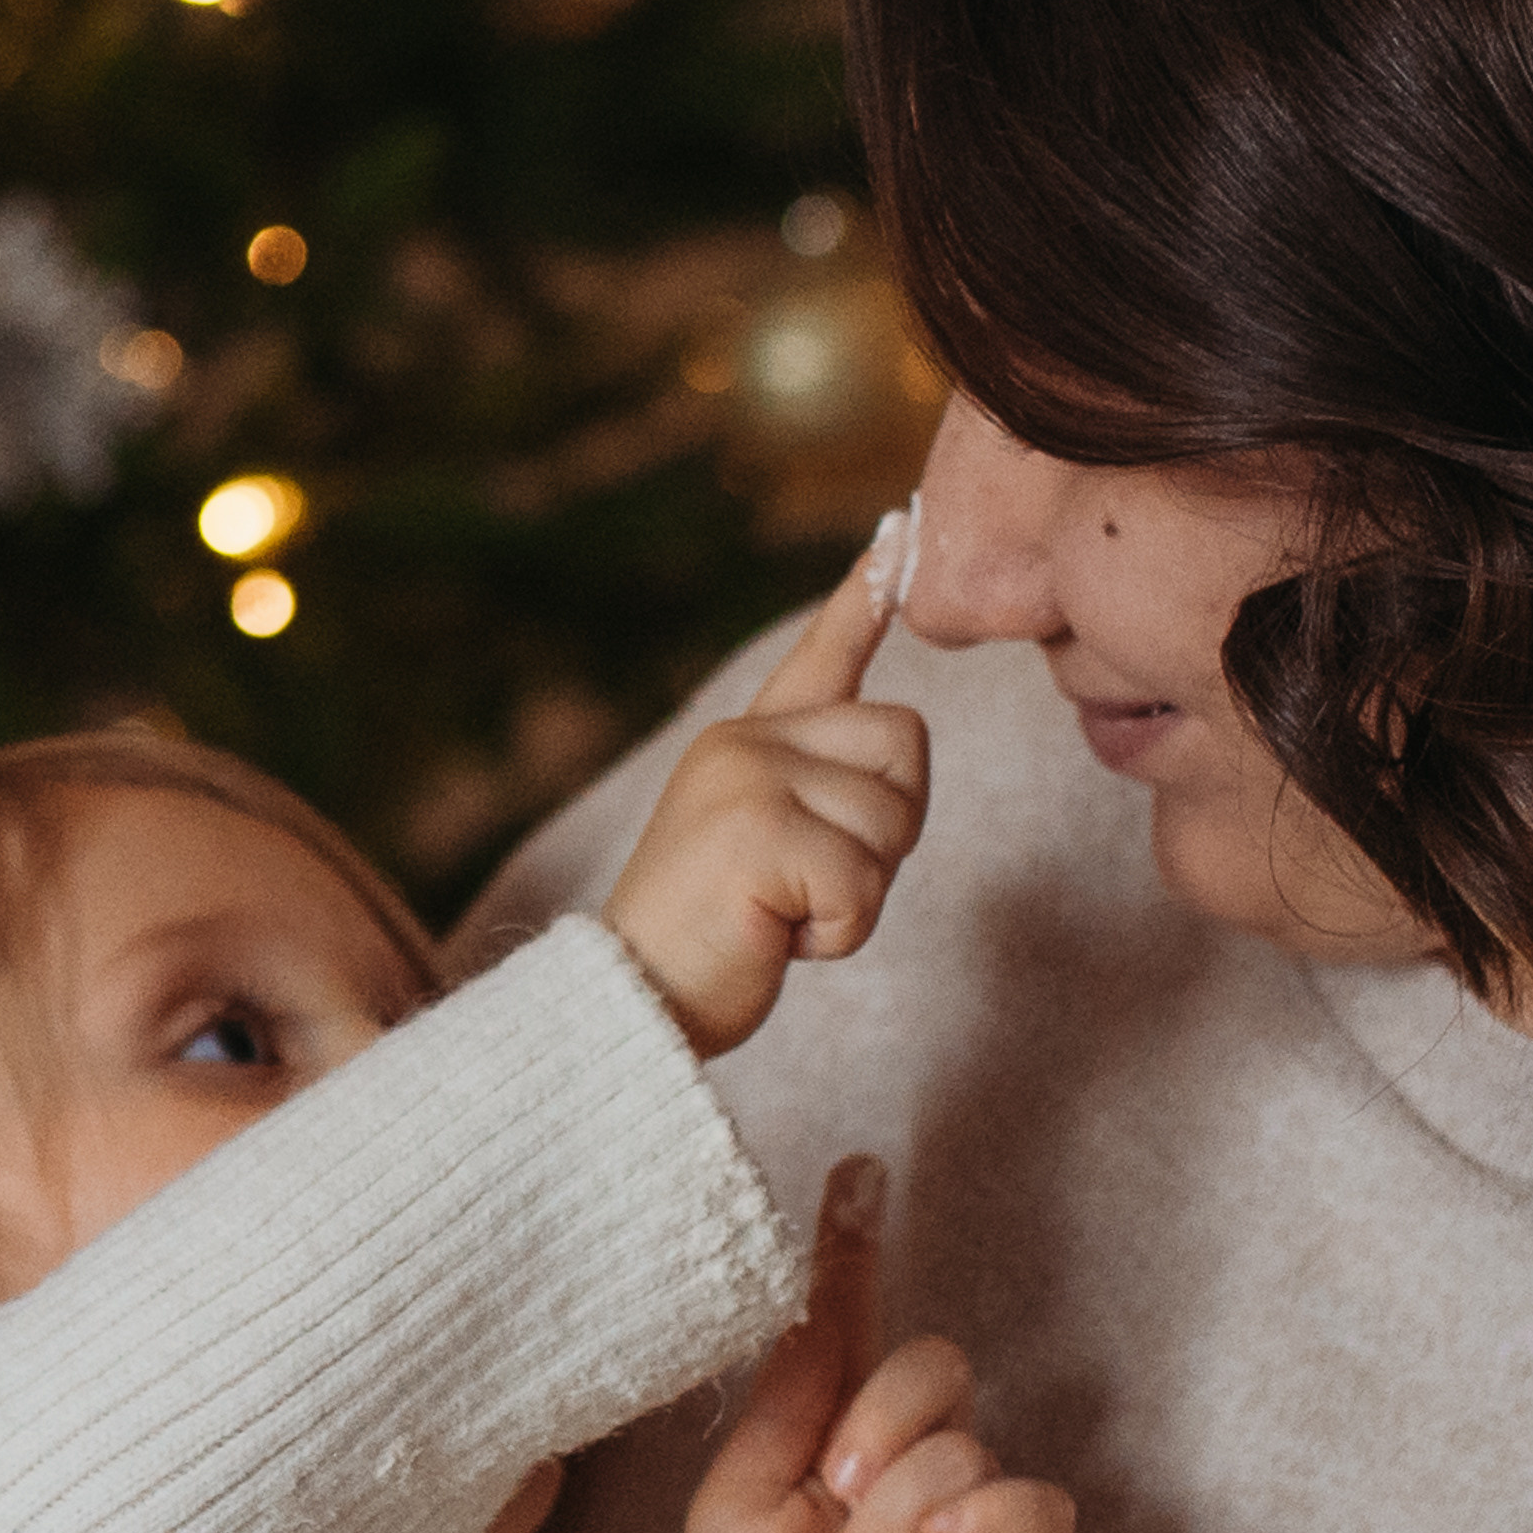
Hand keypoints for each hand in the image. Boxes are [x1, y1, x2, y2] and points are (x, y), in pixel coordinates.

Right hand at [602, 553, 928, 1057]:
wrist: (627, 1005)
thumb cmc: (708, 941)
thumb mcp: (760, 847)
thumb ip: (814, 792)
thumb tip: (897, 754)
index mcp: (745, 741)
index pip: (822, 654)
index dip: (865, 594)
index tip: (902, 526)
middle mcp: (745, 742)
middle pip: (905, 746)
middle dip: (890, 829)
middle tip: (813, 883)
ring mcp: (748, 780)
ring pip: (892, 822)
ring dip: (860, 894)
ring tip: (783, 914)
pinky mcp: (758, 834)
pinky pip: (864, 882)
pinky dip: (840, 933)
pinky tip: (779, 938)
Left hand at [684, 1158, 1073, 1532]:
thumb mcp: (739, 1497)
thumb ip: (789, 1395)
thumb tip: (817, 1298)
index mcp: (832, 1424)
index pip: (855, 1318)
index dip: (857, 1243)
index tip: (856, 1169)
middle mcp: (908, 1449)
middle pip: (931, 1361)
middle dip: (878, 1419)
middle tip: (835, 1487)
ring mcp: (968, 1500)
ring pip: (962, 1436)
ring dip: (895, 1504)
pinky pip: (1024, 1498)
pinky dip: (976, 1517)